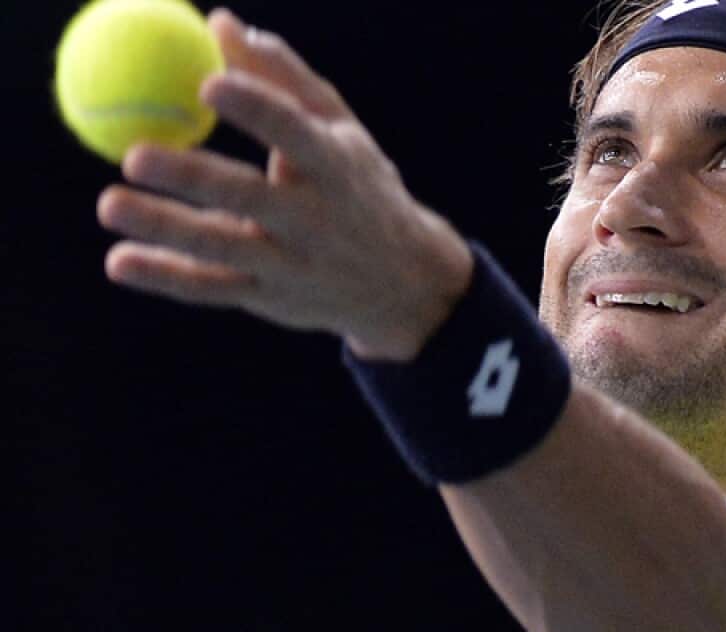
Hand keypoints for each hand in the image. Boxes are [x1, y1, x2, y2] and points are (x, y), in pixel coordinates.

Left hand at [97, 8, 472, 361]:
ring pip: (222, 247)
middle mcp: (317, 219)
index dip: (255, 108)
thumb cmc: (358, 186)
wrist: (402, 281)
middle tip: (135, 155)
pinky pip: (212, 288)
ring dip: (166, 228)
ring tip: (109, 205)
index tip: (208, 85)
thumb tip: (220, 23)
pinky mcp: (270, 297)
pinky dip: (165, 277)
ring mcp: (293, 264)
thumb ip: (281, 78)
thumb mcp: (339, 131)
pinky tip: (120, 261)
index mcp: (335, 166)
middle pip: (251, 196)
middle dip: (194, 177)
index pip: (295, 133)